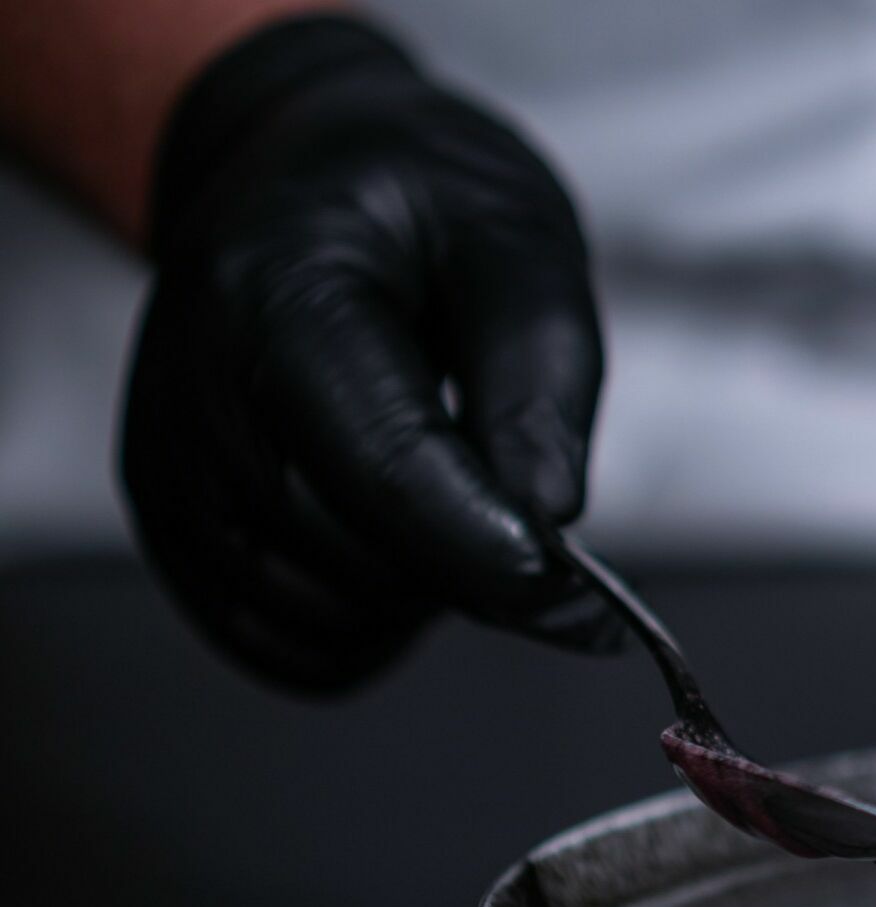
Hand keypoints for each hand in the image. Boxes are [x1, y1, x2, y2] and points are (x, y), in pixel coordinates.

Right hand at [122, 16, 618, 691]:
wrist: (302, 177)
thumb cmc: (419, 201)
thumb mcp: (518, 239)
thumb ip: (541, 377)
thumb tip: (548, 516)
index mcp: (279, 302)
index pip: (390, 475)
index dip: (500, 557)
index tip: (591, 600)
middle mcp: (199, 399)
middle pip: (363, 565)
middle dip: (475, 571)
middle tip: (525, 498)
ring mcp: (171, 475)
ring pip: (329, 623)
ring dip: (426, 601)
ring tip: (454, 496)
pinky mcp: (175, 532)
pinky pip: (289, 647)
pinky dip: (371, 631)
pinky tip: (406, 550)